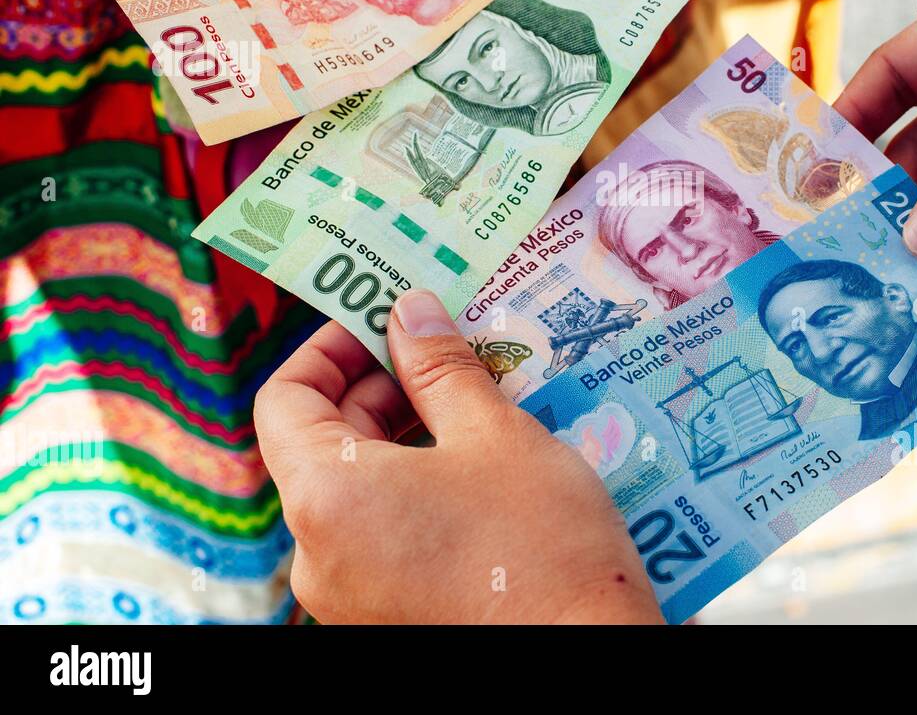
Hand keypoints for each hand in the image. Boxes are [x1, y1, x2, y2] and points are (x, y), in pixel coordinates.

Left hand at [255, 290, 662, 623]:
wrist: (583, 656)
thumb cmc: (540, 545)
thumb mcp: (494, 434)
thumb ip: (439, 367)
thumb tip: (410, 310)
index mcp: (326, 496)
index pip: (284, 399)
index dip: (329, 347)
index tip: (382, 321)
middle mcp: (318, 553)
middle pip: (319, 443)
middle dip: (378, 387)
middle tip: (443, 352)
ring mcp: (347, 595)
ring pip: (356, 489)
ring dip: (403, 436)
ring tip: (473, 406)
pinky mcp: (383, 617)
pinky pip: (379, 533)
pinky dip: (413, 488)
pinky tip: (477, 470)